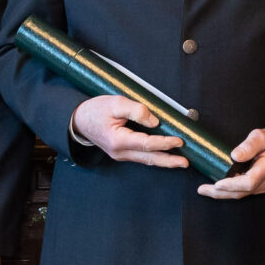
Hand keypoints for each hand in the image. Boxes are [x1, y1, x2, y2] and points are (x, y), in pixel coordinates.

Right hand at [74, 94, 189, 168]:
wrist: (79, 121)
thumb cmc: (96, 111)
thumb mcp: (115, 103)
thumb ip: (136, 110)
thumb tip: (154, 121)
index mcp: (118, 140)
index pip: (146, 144)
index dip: (164, 142)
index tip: (178, 140)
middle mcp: (120, 152)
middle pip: (149, 158)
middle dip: (169, 161)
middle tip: (185, 162)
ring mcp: (121, 155)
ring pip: (146, 160)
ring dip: (164, 161)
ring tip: (180, 162)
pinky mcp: (122, 153)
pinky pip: (142, 156)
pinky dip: (155, 156)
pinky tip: (165, 156)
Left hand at [199, 128, 264, 200]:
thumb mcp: (261, 137)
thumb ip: (249, 145)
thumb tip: (234, 155)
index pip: (249, 182)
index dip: (232, 184)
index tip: (217, 183)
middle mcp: (264, 182)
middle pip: (241, 192)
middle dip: (220, 192)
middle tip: (202, 190)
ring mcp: (261, 186)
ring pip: (240, 194)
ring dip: (221, 193)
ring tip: (204, 190)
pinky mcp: (256, 187)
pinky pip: (241, 192)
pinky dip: (228, 191)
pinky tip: (216, 187)